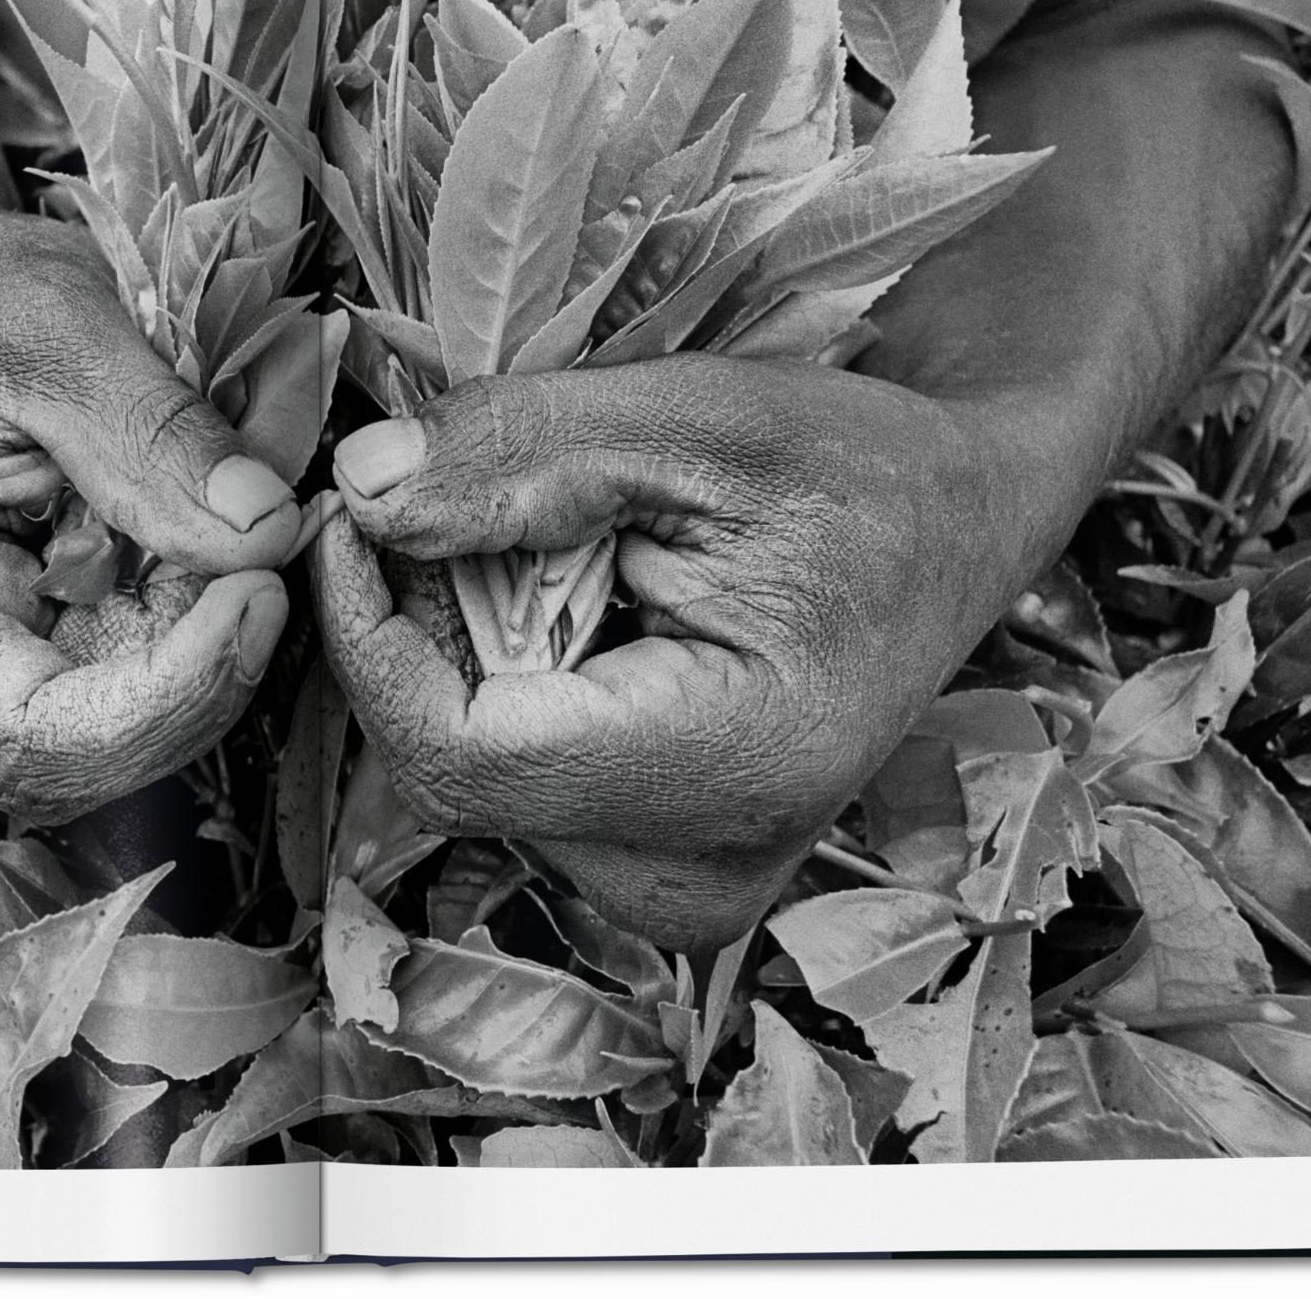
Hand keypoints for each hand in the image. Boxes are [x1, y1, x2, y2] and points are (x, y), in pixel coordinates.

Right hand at [0, 213, 299, 824]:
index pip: (27, 739)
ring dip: (211, 650)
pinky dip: (202, 627)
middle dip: (203, 675)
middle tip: (271, 553)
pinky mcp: (41, 662)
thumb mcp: (61, 330)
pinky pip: (141, 689)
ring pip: (128, 736)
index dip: (162, 699)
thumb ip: (159, 435)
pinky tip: (217, 546)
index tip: (257, 593)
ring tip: (238, 527)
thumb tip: (265, 531)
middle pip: (85, 761)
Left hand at [312, 356, 1041, 953]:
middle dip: (419, 622)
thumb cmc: (857, 465)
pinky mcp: (654, 876)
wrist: (960, 529)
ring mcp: (676, 892)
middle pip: (449, 765)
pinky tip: (571, 610)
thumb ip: (523, 454)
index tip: (349, 513)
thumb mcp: (701, 417)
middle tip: (462, 497)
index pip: (454, 750)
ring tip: (550, 549)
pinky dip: (500, 682)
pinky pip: (512, 784)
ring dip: (459, 647)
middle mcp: (696, 875)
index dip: (368, 631)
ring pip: (468, 776)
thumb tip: (358, 491)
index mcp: (731, 770)